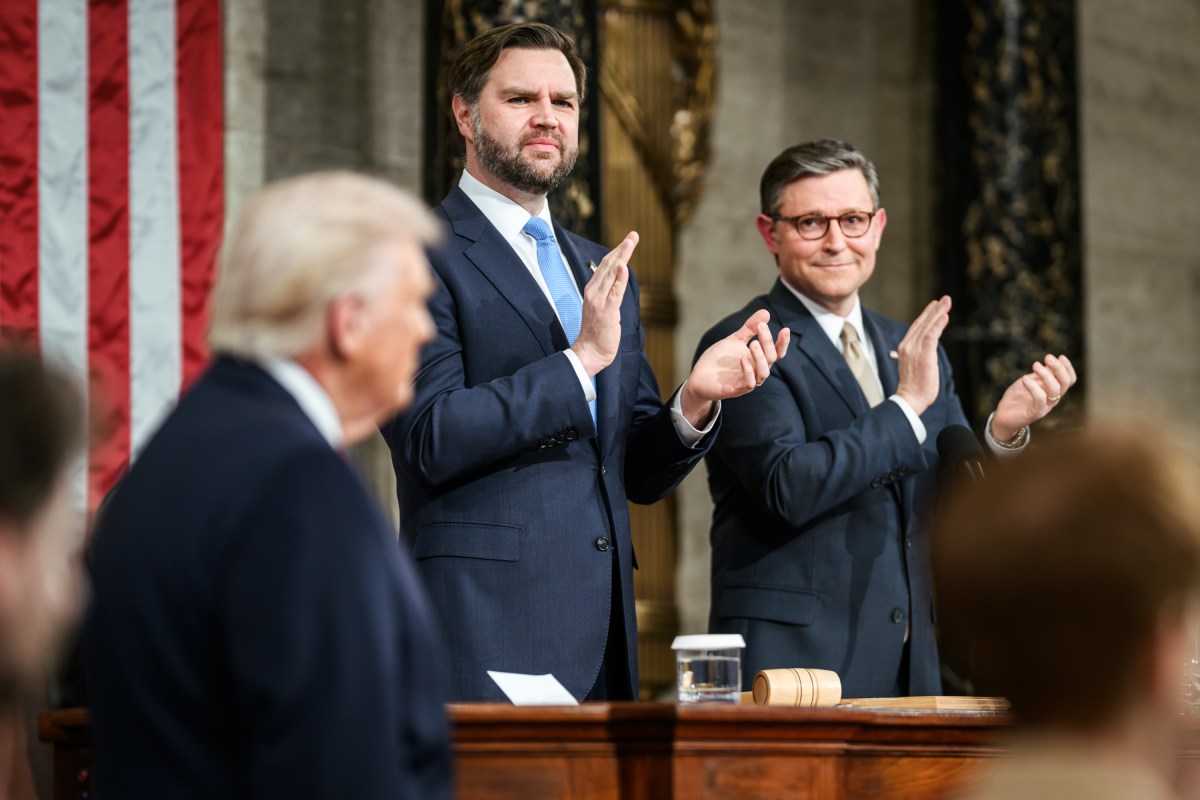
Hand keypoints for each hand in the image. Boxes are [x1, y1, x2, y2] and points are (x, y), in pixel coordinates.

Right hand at [572, 232, 637, 376]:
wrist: (589, 351)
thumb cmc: (597, 332)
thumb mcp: (601, 308)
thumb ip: (608, 293)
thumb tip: (618, 281)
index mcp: (592, 290)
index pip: (605, 266)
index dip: (617, 252)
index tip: (627, 240)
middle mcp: (594, 292)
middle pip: (608, 265)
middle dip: (622, 248)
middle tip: (633, 235)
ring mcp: (599, 301)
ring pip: (612, 273)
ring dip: (622, 256)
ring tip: (631, 242)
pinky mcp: (607, 311)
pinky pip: (615, 292)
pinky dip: (619, 278)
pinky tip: (624, 266)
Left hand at [681, 309, 790, 426]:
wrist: (699, 377)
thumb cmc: (719, 360)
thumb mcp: (735, 340)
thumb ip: (750, 328)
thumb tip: (766, 312)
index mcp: (758, 359)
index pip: (777, 352)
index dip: (783, 342)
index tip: (785, 329)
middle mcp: (756, 371)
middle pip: (770, 358)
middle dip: (767, 342)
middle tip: (761, 327)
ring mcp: (747, 381)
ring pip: (763, 372)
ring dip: (760, 357)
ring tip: (753, 343)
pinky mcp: (735, 390)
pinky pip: (748, 383)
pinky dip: (748, 371)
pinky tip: (743, 358)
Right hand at [894, 296, 951, 415]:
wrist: (910, 399)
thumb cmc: (915, 385)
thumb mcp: (914, 365)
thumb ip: (919, 353)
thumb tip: (927, 348)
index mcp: (905, 347)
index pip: (916, 326)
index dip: (926, 314)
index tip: (935, 305)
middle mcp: (908, 346)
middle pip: (923, 323)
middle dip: (935, 309)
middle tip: (945, 298)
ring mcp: (915, 350)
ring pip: (928, 327)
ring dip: (938, 313)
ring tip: (947, 302)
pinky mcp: (924, 356)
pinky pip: (932, 337)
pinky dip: (938, 326)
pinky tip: (944, 317)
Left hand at [991, 354, 1077, 440]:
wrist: (1004, 415)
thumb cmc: (1017, 397)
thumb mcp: (1029, 381)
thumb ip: (1040, 374)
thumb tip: (1051, 363)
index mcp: (1054, 390)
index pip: (1069, 380)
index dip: (1068, 368)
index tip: (1061, 356)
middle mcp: (1053, 399)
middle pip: (1065, 383)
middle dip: (1059, 368)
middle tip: (1048, 357)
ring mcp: (1046, 407)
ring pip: (1055, 390)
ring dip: (1046, 375)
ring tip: (1035, 365)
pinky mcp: (1036, 413)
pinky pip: (1040, 399)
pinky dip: (1033, 387)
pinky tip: (1024, 378)